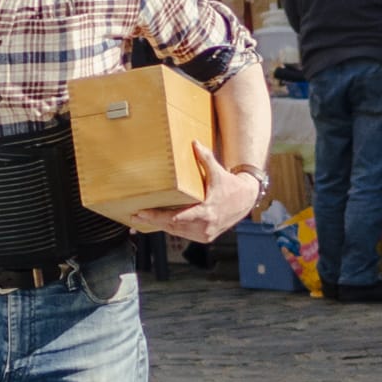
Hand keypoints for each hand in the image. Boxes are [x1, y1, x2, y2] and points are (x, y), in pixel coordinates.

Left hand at [133, 142, 260, 245]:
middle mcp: (204, 227)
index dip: (157, 216)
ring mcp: (205, 235)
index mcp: (206, 213)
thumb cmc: (230, 186)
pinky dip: (171, 228)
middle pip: (172, 227)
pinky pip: (183, 234)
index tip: (142, 212)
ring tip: (143, 219)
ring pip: (176, 232)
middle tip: (135, 215)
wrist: (245, 201)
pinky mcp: (205, 237)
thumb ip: (205, 158)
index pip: (175, 218)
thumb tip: (194, 143)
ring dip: (160, 226)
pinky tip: (160, 223)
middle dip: (153, 221)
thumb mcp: (218, 172)